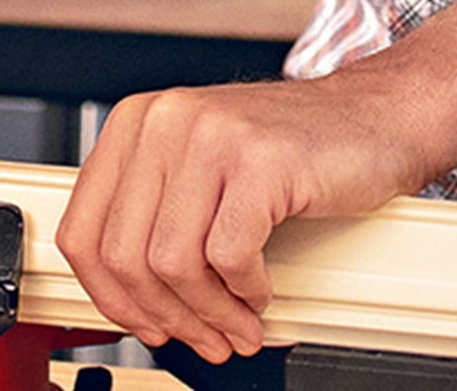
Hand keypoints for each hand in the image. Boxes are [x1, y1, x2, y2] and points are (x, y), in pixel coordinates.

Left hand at [55, 75, 434, 362]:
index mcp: (132, 126)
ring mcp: (208, 138)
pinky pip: (228, 256)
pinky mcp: (258, 161)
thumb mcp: (199, 170)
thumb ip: (155, 218)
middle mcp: (160, 124)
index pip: (83, 230)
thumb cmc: (289, 150)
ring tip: (236, 327)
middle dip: (163, 315)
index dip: (109, 294)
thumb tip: (128, 298)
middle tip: (199, 339)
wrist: (373, 117)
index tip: (141, 323)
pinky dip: (245, 291)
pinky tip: (260, 293)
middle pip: (124, 255)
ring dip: (208, 313)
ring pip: (173, 262)